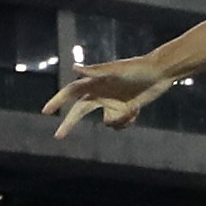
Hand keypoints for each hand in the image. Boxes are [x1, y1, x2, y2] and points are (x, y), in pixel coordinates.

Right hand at [43, 55, 175, 137]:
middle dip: (69, 123)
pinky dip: (128, 121)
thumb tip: (74, 68)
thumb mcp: (116, 71)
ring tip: (133, 107)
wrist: (160, 73)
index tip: (46, 111)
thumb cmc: (137, 69)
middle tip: (57, 136)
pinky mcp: (125, 111)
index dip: (57, 101)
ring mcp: (113, 104)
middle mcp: (101, 95)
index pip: (70, 92)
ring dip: (119, 120)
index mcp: (95, 83)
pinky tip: (137, 109)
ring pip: (107, 123)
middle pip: (79, 111)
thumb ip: (95, 72)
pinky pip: (120, 125)